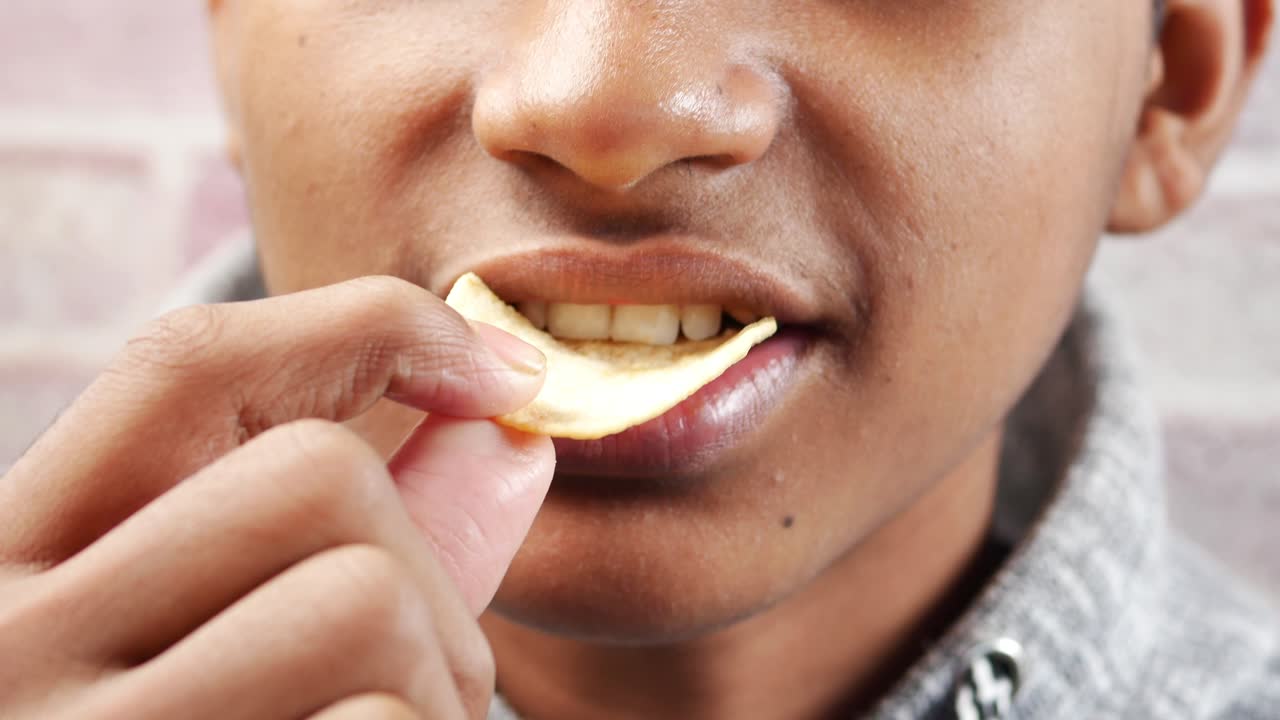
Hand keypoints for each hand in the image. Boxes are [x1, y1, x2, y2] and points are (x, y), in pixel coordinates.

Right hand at [0, 276, 553, 718]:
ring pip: (366, 597)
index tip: (504, 376)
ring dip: (437, 688)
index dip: (369, 329)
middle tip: (416, 683)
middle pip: (316, 479)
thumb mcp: (240, 642)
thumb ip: (378, 538)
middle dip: (428, 580)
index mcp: (8, 562)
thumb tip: (513, 432)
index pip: (185, 364)